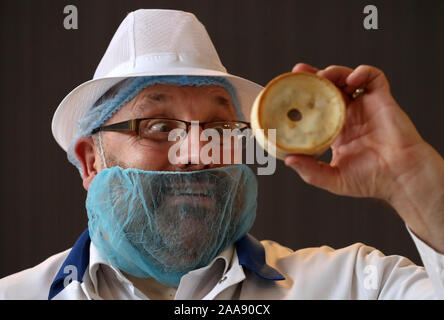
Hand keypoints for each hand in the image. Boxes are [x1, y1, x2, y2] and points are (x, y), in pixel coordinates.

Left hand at [286, 63, 443, 250]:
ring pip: (347, 79)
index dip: (304, 97)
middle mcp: (349, 115)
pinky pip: (374, 77)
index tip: (288, 91)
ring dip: (333, 72)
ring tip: (321, 76)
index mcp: (337, 130)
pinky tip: (351, 78)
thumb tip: (288, 161)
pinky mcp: (382, 100)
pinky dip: (362, 72)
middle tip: (297, 72)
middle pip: (329, 88)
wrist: (400, 177)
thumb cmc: (370, 180)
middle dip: (313, 77)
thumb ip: (310, 171)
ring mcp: (365, 106)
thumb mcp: (333, 178)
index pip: (317, 107)